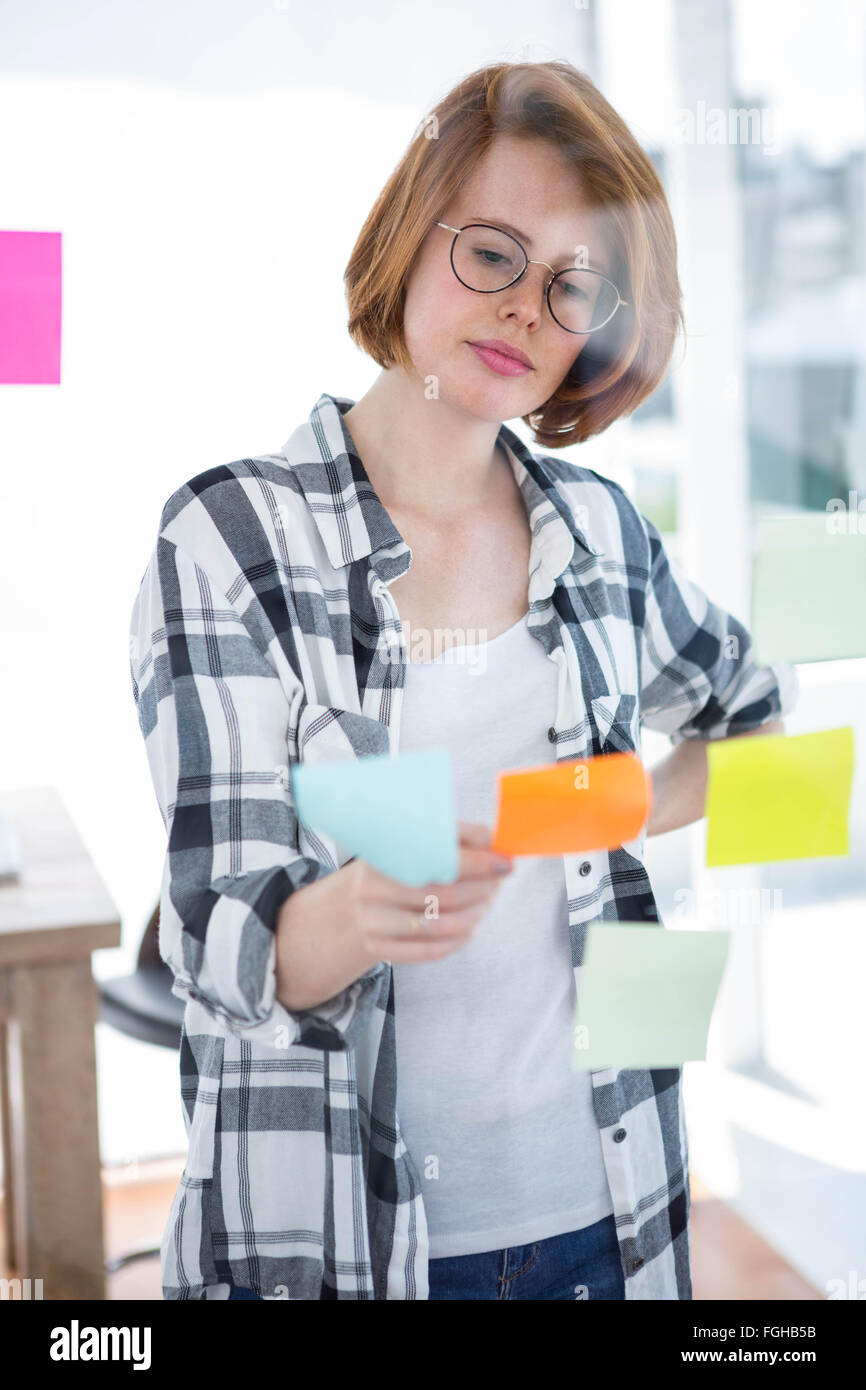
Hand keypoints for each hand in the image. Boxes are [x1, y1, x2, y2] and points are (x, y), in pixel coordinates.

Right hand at [344, 821, 513, 965]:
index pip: (436, 859)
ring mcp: (371, 920)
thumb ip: (456, 838)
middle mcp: (369, 887)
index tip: (505, 864)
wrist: (359, 898)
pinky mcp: (376, 947)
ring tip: (485, 905)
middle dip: (479, 890)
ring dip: (472, 916)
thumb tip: (492, 841)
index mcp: (381, 853)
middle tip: (496, 885)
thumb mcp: (420, 843)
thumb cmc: (402, 866)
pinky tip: (469, 928)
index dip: (477, 863)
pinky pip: (428, 951)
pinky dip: (457, 941)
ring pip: (438, 925)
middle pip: (440, 894)